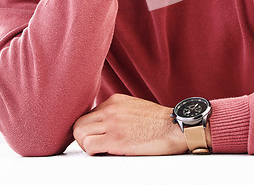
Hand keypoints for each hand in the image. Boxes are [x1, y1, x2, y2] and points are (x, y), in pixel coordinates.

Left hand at [73, 93, 188, 155]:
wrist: (175, 126)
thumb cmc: (159, 121)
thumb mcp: (135, 106)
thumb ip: (118, 111)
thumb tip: (105, 123)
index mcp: (115, 100)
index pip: (88, 114)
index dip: (90, 128)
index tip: (97, 136)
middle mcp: (111, 108)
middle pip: (78, 123)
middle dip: (83, 137)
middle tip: (95, 145)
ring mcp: (112, 123)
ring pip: (80, 134)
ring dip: (86, 145)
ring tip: (100, 150)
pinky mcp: (116, 139)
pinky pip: (89, 146)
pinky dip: (93, 152)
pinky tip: (106, 152)